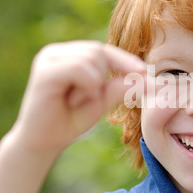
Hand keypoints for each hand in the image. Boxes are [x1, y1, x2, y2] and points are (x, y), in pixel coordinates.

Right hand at [9, 41, 145, 155]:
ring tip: (77, 100)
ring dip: (94, 84)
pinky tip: (74, 99)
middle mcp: (57, 52)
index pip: (103, 50)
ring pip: (91, 57)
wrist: (42, 143)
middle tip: (88, 99)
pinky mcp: (44, 71)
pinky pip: (79, 68)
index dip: (125, 60)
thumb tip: (150, 79)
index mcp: (69, 55)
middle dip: (104, 76)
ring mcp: (48, 59)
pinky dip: (86, 85)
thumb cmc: (70, 120)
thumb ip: (121, 87)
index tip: (144, 72)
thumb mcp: (101, 101)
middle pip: (98, 51)